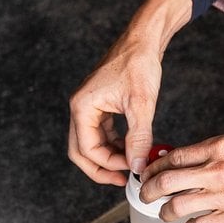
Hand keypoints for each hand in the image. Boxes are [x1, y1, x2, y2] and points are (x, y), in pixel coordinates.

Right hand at [68, 0, 192, 185]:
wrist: (142, 41)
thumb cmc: (139, 65)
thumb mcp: (141, 105)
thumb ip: (139, 137)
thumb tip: (137, 165)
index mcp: (83, 107)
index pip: (86, 149)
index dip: (108, 165)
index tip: (131, 170)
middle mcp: (81, 108)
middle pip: (81, 150)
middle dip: (101, 168)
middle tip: (123, 181)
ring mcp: (89, 107)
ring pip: (92, 143)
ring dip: (110, 157)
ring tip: (133, 166)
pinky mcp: (101, 105)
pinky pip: (102, 133)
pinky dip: (116, 144)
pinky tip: (133, 149)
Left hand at [139, 138, 223, 222]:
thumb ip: (221, 153)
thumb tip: (199, 162)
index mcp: (220, 147)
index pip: (174, 157)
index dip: (157, 167)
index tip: (151, 173)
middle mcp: (217, 169)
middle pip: (167, 181)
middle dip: (150, 190)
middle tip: (147, 196)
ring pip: (177, 206)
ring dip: (166, 212)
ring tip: (166, 215)